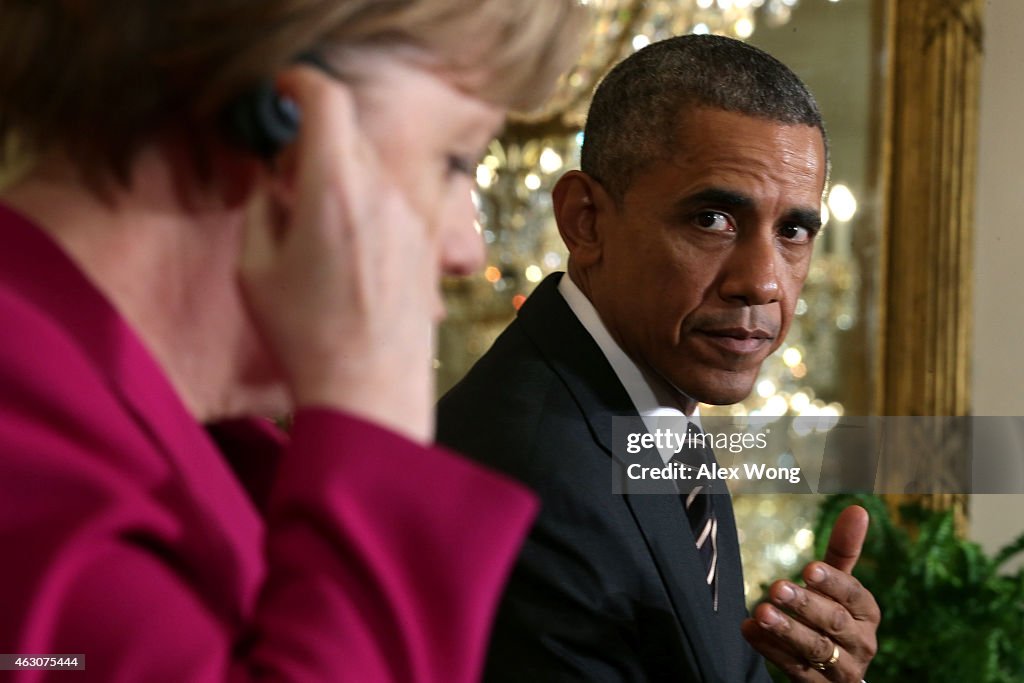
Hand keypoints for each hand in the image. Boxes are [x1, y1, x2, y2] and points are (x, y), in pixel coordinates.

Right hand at [238, 65, 438, 442]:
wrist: (371, 391)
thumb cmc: (306, 337)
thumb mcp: (255, 269)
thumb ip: (262, 205)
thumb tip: (274, 177)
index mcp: (334, 190)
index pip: (327, 99)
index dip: (300, 84)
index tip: (282, 94)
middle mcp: (383, 193)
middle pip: (349, 133)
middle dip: (313, 141)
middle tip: (287, 179)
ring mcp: (413, 218)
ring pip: (373, 167)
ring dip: (342, 175)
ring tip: (318, 226)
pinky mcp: (427, 243)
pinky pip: (395, 199)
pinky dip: (369, 203)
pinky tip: (350, 249)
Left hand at [742, 505, 880, 680]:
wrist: (838, 674)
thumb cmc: (836, 615)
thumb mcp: (840, 586)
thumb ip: (844, 550)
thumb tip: (858, 508)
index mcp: (867, 613)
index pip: (853, 595)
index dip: (833, 583)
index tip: (808, 568)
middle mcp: (860, 643)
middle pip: (834, 623)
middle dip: (805, 605)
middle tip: (776, 587)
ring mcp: (842, 669)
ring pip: (815, 649)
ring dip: (786, 630)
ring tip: (760, 612)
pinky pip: (796, 670)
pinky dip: (772, 650)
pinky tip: (750, 630)